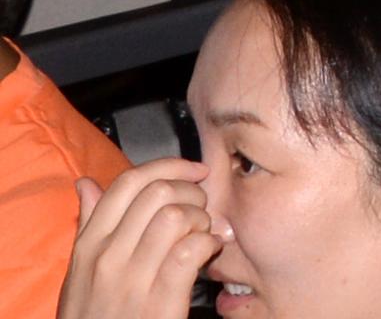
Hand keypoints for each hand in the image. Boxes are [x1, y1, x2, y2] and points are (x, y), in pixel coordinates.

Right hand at [58, 162, 219, 318]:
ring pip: (176, 216)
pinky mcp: (160, 302)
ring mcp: (133, 280)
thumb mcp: (80, 272)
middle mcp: (107, 257)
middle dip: (191, 191)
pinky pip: (191, 251)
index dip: (169, 166)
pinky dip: (209, 243)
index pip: (128, 183)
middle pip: (158, 192)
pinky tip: (210, 251)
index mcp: (89, 245)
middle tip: (201, 208)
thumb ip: (88, 225)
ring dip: (201, 218)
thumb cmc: (93, 314)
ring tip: (203, 232)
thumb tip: (86, 183)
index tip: (195, 170)